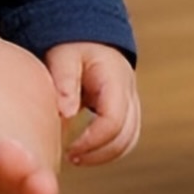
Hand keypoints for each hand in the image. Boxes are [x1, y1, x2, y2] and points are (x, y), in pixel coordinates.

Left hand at [44, 42, 140, 165]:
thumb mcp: (63, 56)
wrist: (86, 34)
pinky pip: (124, 136)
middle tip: (70, 158)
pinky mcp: (124, 110)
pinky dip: (107, 147)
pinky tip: (83, 150)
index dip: (93, 141)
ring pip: (129, 140)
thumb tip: (65, 114)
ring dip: (105, 154)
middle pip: (126, 136)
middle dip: (100, 153)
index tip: (70, 149)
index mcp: (115, 80)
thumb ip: (64, 82)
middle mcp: (129, 94)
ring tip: (75, 158)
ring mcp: (131, 103)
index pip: (113, 121)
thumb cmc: (72, 45)